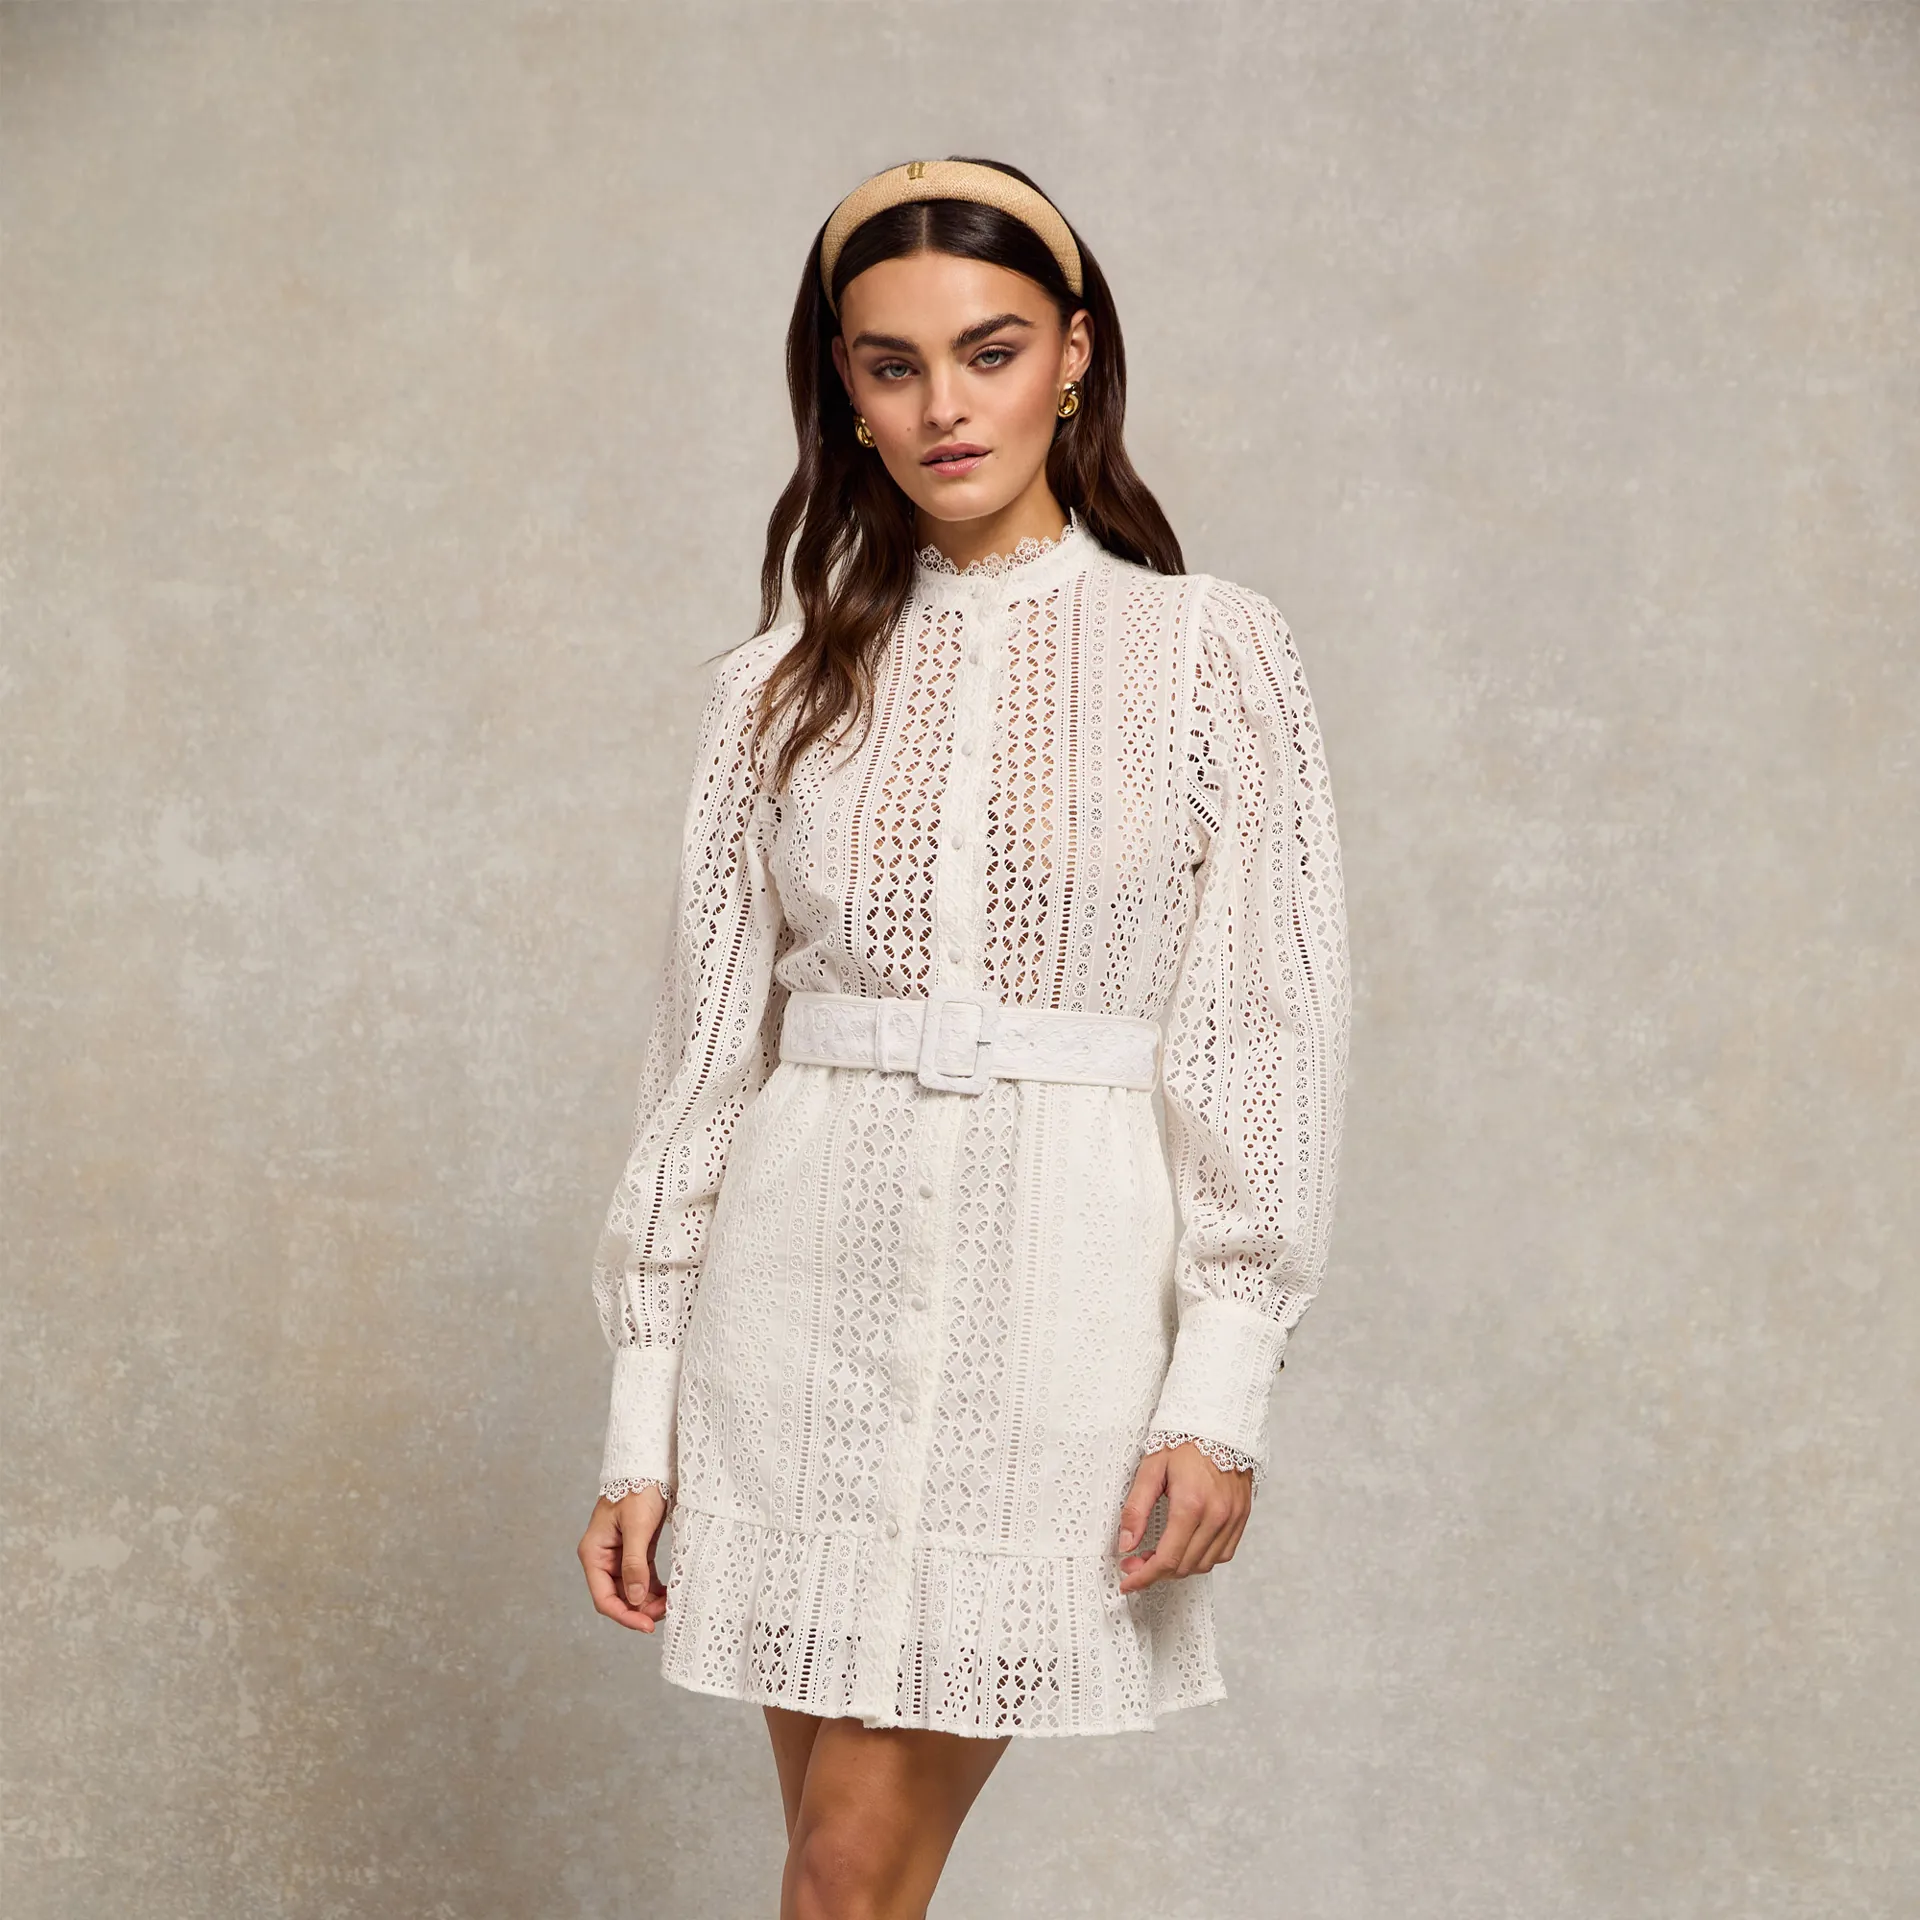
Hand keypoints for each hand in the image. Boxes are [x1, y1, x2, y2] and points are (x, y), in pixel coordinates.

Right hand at [579, 1487, 669, 1631]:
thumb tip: (636, 1599)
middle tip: (664, 1614)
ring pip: (631, 1590)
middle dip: (639, 1609)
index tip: (647, 1625)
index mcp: (594, 1553)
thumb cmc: (638, 1490)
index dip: (625, 1615)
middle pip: (617, 1597)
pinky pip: (641, 1577)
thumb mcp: (637, 1527)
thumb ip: (634, 1564)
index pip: (604, 1598)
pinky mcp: (634, 1550)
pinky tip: (668, 1594)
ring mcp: (618, 1555)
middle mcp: (603, 1558)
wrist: (648, 1465)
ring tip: (669, 1605)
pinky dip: (653, 1588)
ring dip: (648, 1601)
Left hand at [1114, 1441, 1251, 1593]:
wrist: (1219, 1423)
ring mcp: (1232, 1518)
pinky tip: (1186, 1548)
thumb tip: (1126, 1544)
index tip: (1128, 1581)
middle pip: (1184, 1566)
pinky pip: (1223, 1554)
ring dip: (1179, 1568)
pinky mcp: (1242, 1517)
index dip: (1144, 1576)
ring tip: (1158, 1556)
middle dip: (1156, 1572)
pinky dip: (1202, 1559)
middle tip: (1136, 1563)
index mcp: (1191, 1504)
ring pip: (1204, 1565)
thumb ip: (1136, 1509)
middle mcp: (1216, 1516)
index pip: (1167, 1558)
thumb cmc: (1184, 1442)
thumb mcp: (1151, 1469)